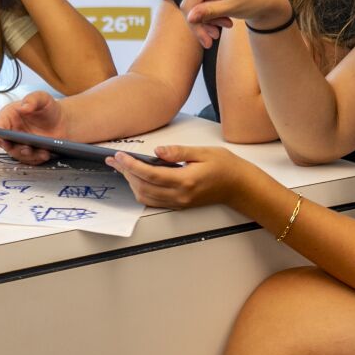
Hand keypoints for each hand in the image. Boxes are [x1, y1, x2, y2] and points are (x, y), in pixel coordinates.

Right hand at [0, 91, 65, 163]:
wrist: (61, 119)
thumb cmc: (48, 107)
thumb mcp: (42, 98)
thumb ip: (32, 99)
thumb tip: (24, 107)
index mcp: (9, 117)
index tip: (3, 139)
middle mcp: (12, 132)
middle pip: (7, 144)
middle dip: (15, 148)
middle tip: (25, 148)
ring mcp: (20, 144)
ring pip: (18, 154)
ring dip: (28, 155)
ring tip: (41, 152)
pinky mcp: (29, 152)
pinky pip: (30, 159)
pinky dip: (37, 158)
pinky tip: (45, 154)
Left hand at [107, 145, 253, 207]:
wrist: (240, 186)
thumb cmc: (225, 167)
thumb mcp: (203, 152)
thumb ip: (178, 152)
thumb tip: (157, 150)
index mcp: (186, 180)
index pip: (151, 175)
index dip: (132, 166)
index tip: (120, 157)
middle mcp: (180, 195)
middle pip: (144, 187)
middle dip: (126, 173)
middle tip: (115, 160)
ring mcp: (179, 202)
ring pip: (146, 197)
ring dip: (131, 183)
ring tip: (122, 168)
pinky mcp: (180, 204)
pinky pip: (154, 201)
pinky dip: (141, 191)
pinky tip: (136, 179)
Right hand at [157, 0, 292, 30]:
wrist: (267, 0)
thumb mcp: (234, 7)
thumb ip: (211, 11)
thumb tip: (190, 17)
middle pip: (190, 4)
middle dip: (198, 25)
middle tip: (209, 43)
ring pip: (195, 10)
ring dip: (205, 25)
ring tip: (218, 35)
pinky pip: (202, 10)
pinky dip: (210, 21)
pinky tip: (224, 26)